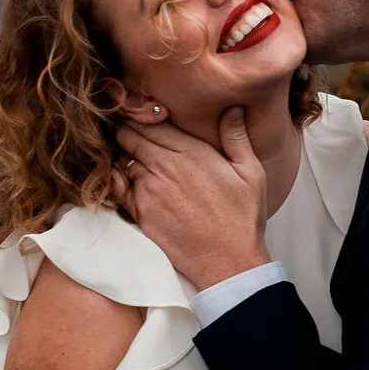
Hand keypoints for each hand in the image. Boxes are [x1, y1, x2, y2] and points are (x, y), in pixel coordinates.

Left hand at [115, 106, 270, 289]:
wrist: (228, 261)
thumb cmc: (242, 218)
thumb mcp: (250, 173)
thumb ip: (236, 137)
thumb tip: (232, 108)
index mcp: (190, 152)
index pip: (149, 123)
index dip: (142, 118)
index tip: (144, 118)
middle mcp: (165, 167)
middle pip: (129, 137)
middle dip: (128, 133)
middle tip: (134, 135)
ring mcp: (149, 191)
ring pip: (122, 161)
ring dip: (125, 157)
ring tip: (134, 159)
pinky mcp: (140, 214)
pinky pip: (118, 188)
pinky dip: (119, 180)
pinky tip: (129, 181)